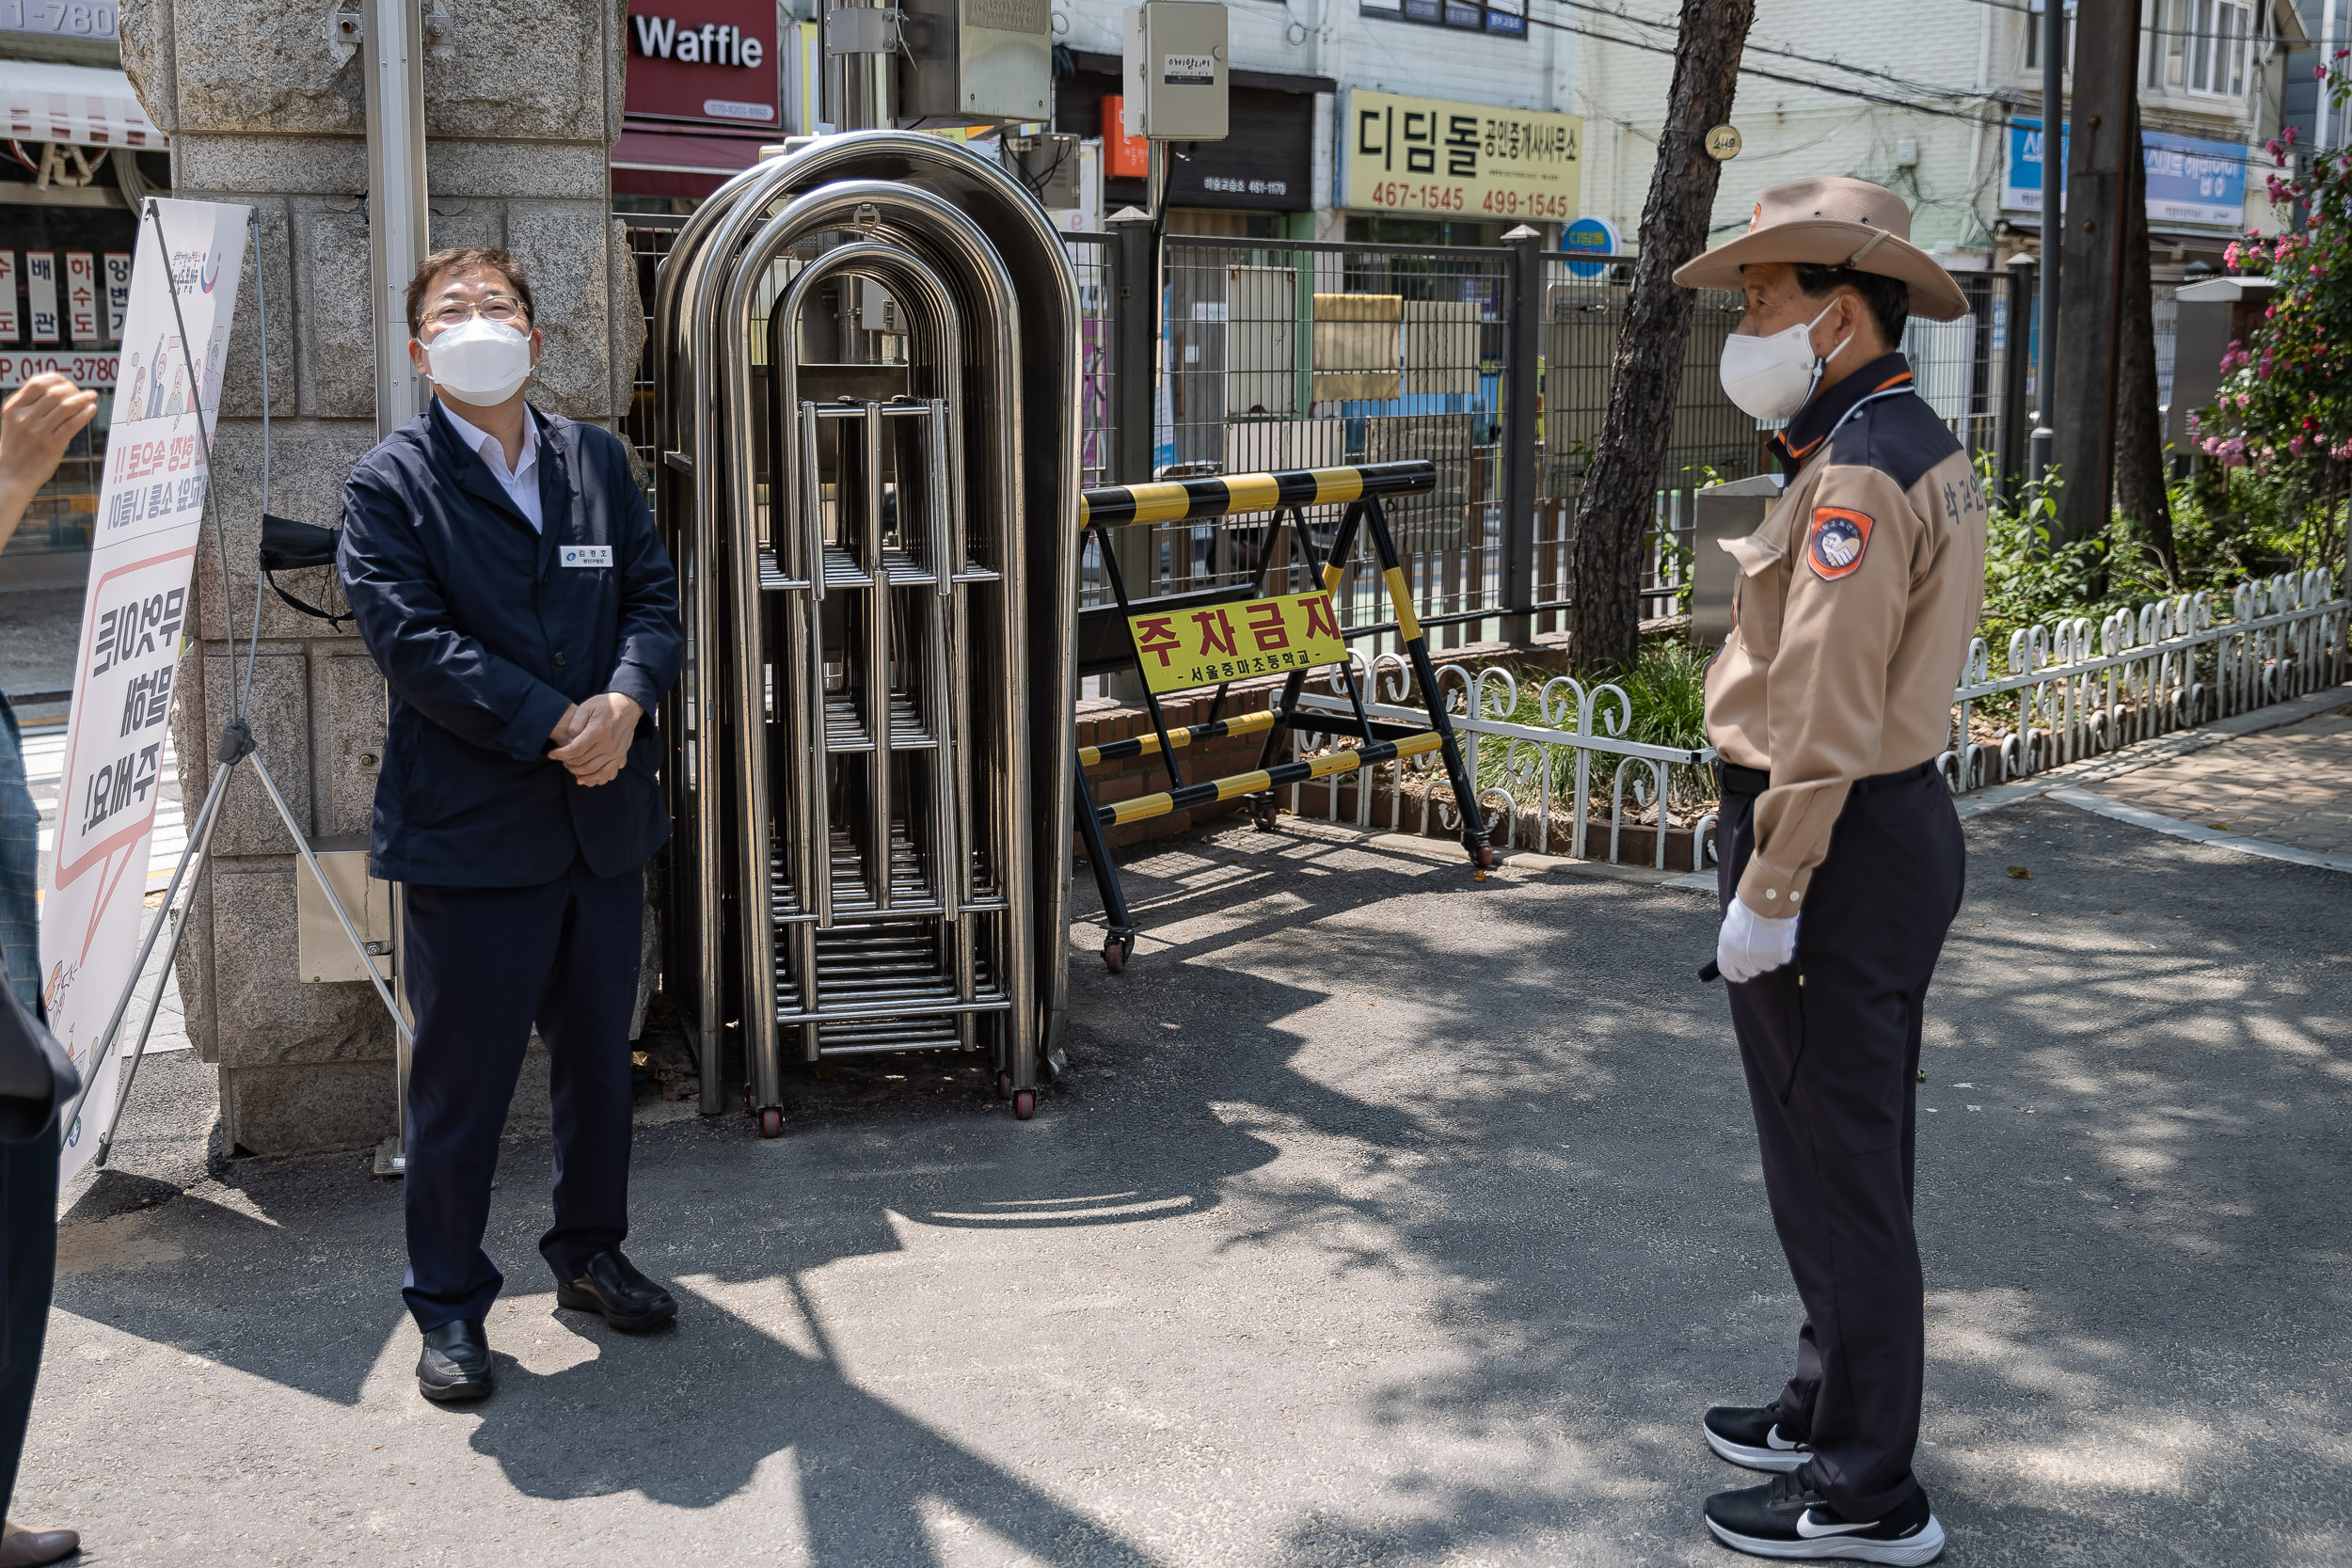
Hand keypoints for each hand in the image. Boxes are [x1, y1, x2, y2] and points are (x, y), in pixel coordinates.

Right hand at [0, 374, 97, 548]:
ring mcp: (38, 432)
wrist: (11, 475)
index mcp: (13, 408)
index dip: (56, 379)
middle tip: (82, 392)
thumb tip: (58, 388)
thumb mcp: (14, 421)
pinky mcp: (52, 445)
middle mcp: (24, 417)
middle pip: (54, 393)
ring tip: (91, 396)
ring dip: (83, 399)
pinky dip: (85, 414)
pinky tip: (91, 409)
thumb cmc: (17, 446)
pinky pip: (72, 424)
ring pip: (66, 406)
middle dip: (72, 389)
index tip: (67, 382)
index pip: (37, 383)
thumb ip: (30, 405)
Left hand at [549, 692, 641, 786]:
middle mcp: (608, 744)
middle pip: (582, 762)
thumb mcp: (586, 707)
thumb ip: (575, 725)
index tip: (551, 754)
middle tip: (561, 758)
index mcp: (598, 731)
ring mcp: (616, 751)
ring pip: (594, 770)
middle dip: (567, 763)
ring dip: (578, 772)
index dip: (560, 754)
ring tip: (570, 767)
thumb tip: (570, 742)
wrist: (628, 706)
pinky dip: (596, 779)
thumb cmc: (604, 705)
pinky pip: (608, 773)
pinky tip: (586, 778)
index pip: (575, 750)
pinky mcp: (621, 755)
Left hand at [1717, 898, 1798, 982]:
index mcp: (1727, 950)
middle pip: (1751, 971)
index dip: (1736, 974)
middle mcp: (1743, 958)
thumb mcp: (1731, 927)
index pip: (1729, 973)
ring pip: (1768, 965)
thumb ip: (1734, 943)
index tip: (1742, 974)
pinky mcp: (1779, 956)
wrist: (1766, 901)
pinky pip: (1782, 958)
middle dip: (1755, 963)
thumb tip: (1737, 953)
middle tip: (1760, 950)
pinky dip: (1782, 949)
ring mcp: (1762, 959)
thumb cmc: (1748, 908)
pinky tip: (1779, 936)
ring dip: (1769, 955)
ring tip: (1769, 937)